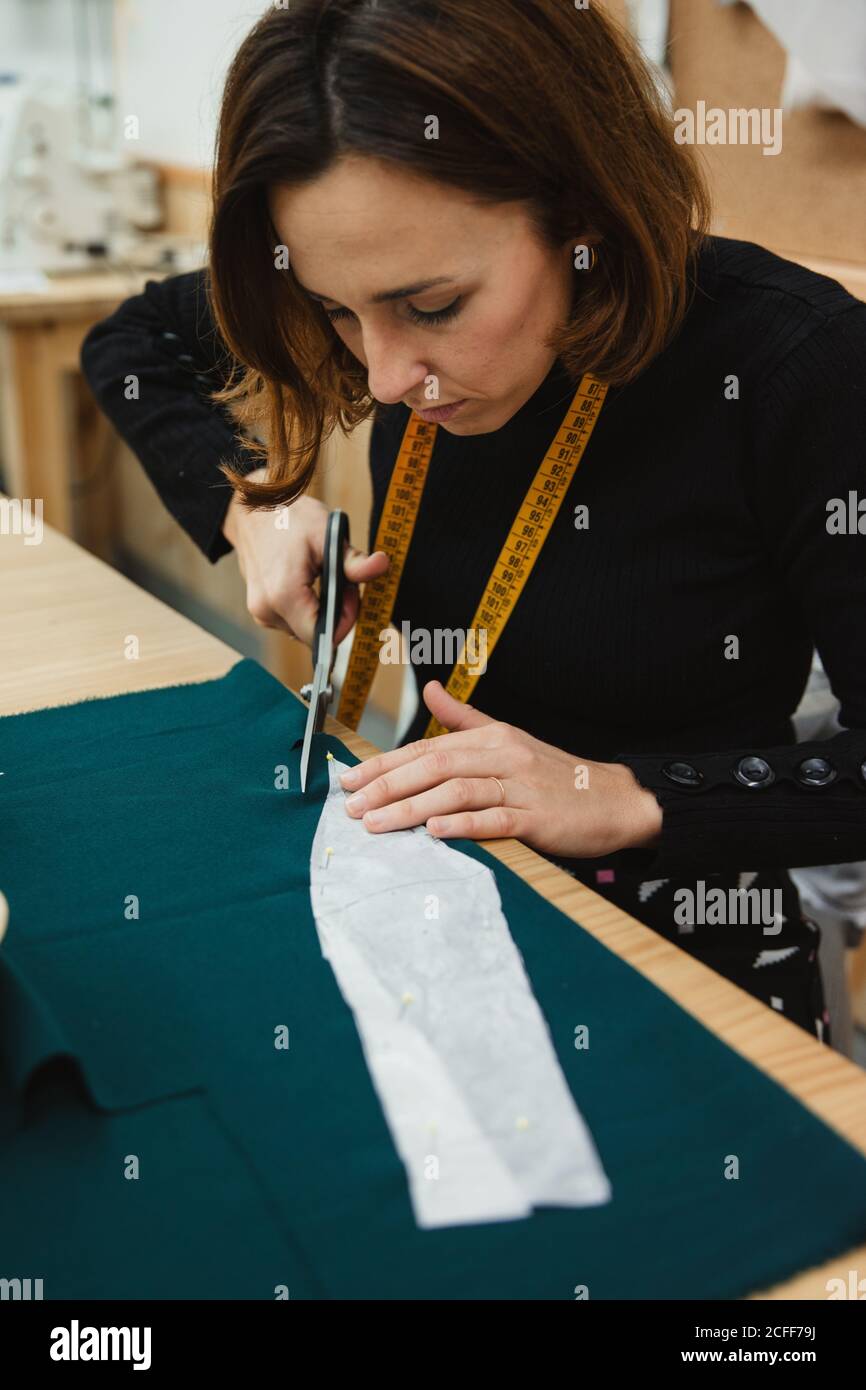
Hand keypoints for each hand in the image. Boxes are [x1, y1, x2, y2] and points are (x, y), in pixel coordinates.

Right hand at [222, 469, 388, 644]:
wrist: (255, 510)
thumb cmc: (290, 519)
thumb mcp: (327, 534)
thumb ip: (353, 561)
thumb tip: (382, 565)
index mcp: (283, 596)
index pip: (323, 635)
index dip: (345, 620)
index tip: (351, 593)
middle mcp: (266, 610)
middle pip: (314, 634)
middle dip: (336, 614)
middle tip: (341, 582)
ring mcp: (260, 612)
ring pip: (304, 629)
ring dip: (321, 611)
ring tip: (323, 578)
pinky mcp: (260, 610)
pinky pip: (292, 622)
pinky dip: (307, 609)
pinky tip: (309, 584)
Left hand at [339, 681, 662, 857]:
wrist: (615, 799)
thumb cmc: (556, 775)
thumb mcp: (508, 737)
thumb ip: (465, 719)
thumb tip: (432, 689)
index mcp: (491, 738)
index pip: (427, 748)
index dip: (385, 763)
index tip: (350, 780)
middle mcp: (503, 756)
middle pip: (435, 766)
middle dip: (388, 786)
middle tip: (353, 807)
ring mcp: (520, 787)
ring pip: (458, 791)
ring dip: (413, 808)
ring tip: (379, 823)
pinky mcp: (538, 818)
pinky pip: (495, 819)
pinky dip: (464, 824)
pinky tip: (436, 831)